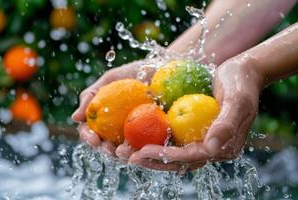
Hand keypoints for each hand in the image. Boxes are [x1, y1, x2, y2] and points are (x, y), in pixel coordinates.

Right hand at [72, 60, 154, 153]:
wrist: (164, 68)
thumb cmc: (134, 72)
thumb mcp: (110, 80)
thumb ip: (91, 96)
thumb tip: (75, 118)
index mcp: (103, 119)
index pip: (90, 132)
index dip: (88, 137)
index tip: (94, 138)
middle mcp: (116, 130)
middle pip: (106, 147)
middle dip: (105, 151)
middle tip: (109, 149)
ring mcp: (135, 135)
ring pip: (126, 152)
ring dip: (123, 155)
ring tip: (124, 152)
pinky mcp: (154, 137)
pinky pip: (147, 148)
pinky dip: (143, 152)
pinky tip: (143, 150)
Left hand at [117, 55, 263, 171]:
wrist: (243, 72)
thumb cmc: (242, 83)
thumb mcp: (238, 100)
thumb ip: (226, 124)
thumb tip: (211, 148)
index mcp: (224, 147)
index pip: (191, 157)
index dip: (166, 157)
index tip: (143, 151)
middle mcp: (212, 148)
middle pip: (178, 161)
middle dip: (151, 160)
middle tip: (126, 156)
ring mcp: (202, 141)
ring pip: (172, 154)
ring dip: (149, 154)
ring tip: (125, 151)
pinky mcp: (194, 131)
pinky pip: (172, 140)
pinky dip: (154, 140)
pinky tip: (136, 137)